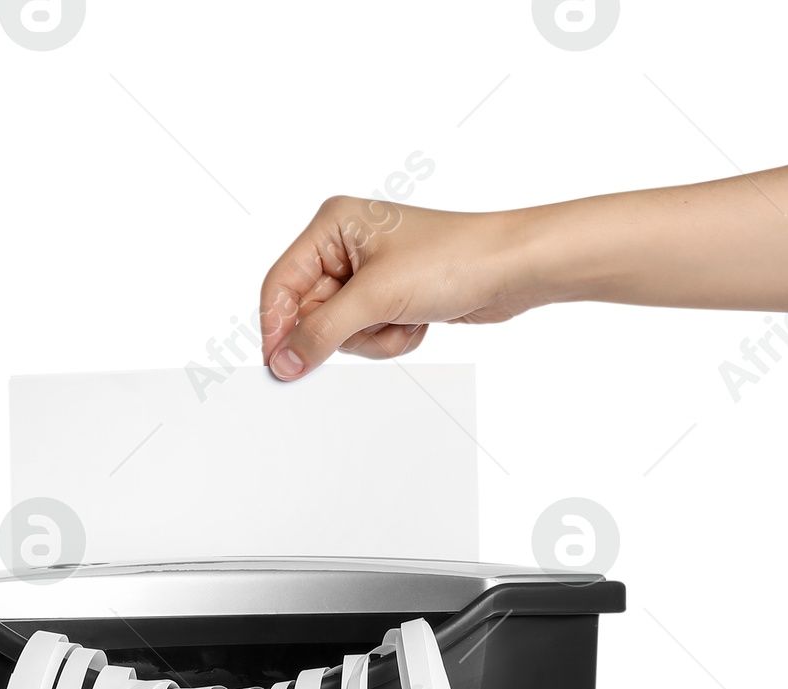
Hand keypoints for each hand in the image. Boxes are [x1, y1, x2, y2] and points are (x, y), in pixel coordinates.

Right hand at [258, 197, 549, 379]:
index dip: (277, 327)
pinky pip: (369, 336)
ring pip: (340, 332)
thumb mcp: (376, 297)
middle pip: (310, 313)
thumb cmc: (453, 258)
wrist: (511, 269)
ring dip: (373, 338)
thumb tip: (285, 360)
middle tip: (376, 323)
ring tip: (404, 317)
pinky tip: (417, 320)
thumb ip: (322, 331)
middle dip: (345, 331)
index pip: (281, 283)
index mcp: (333, 225)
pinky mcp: (390, 298)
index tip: (279, 365)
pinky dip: (391, 338)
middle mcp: (346, 246)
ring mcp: (369, 274)